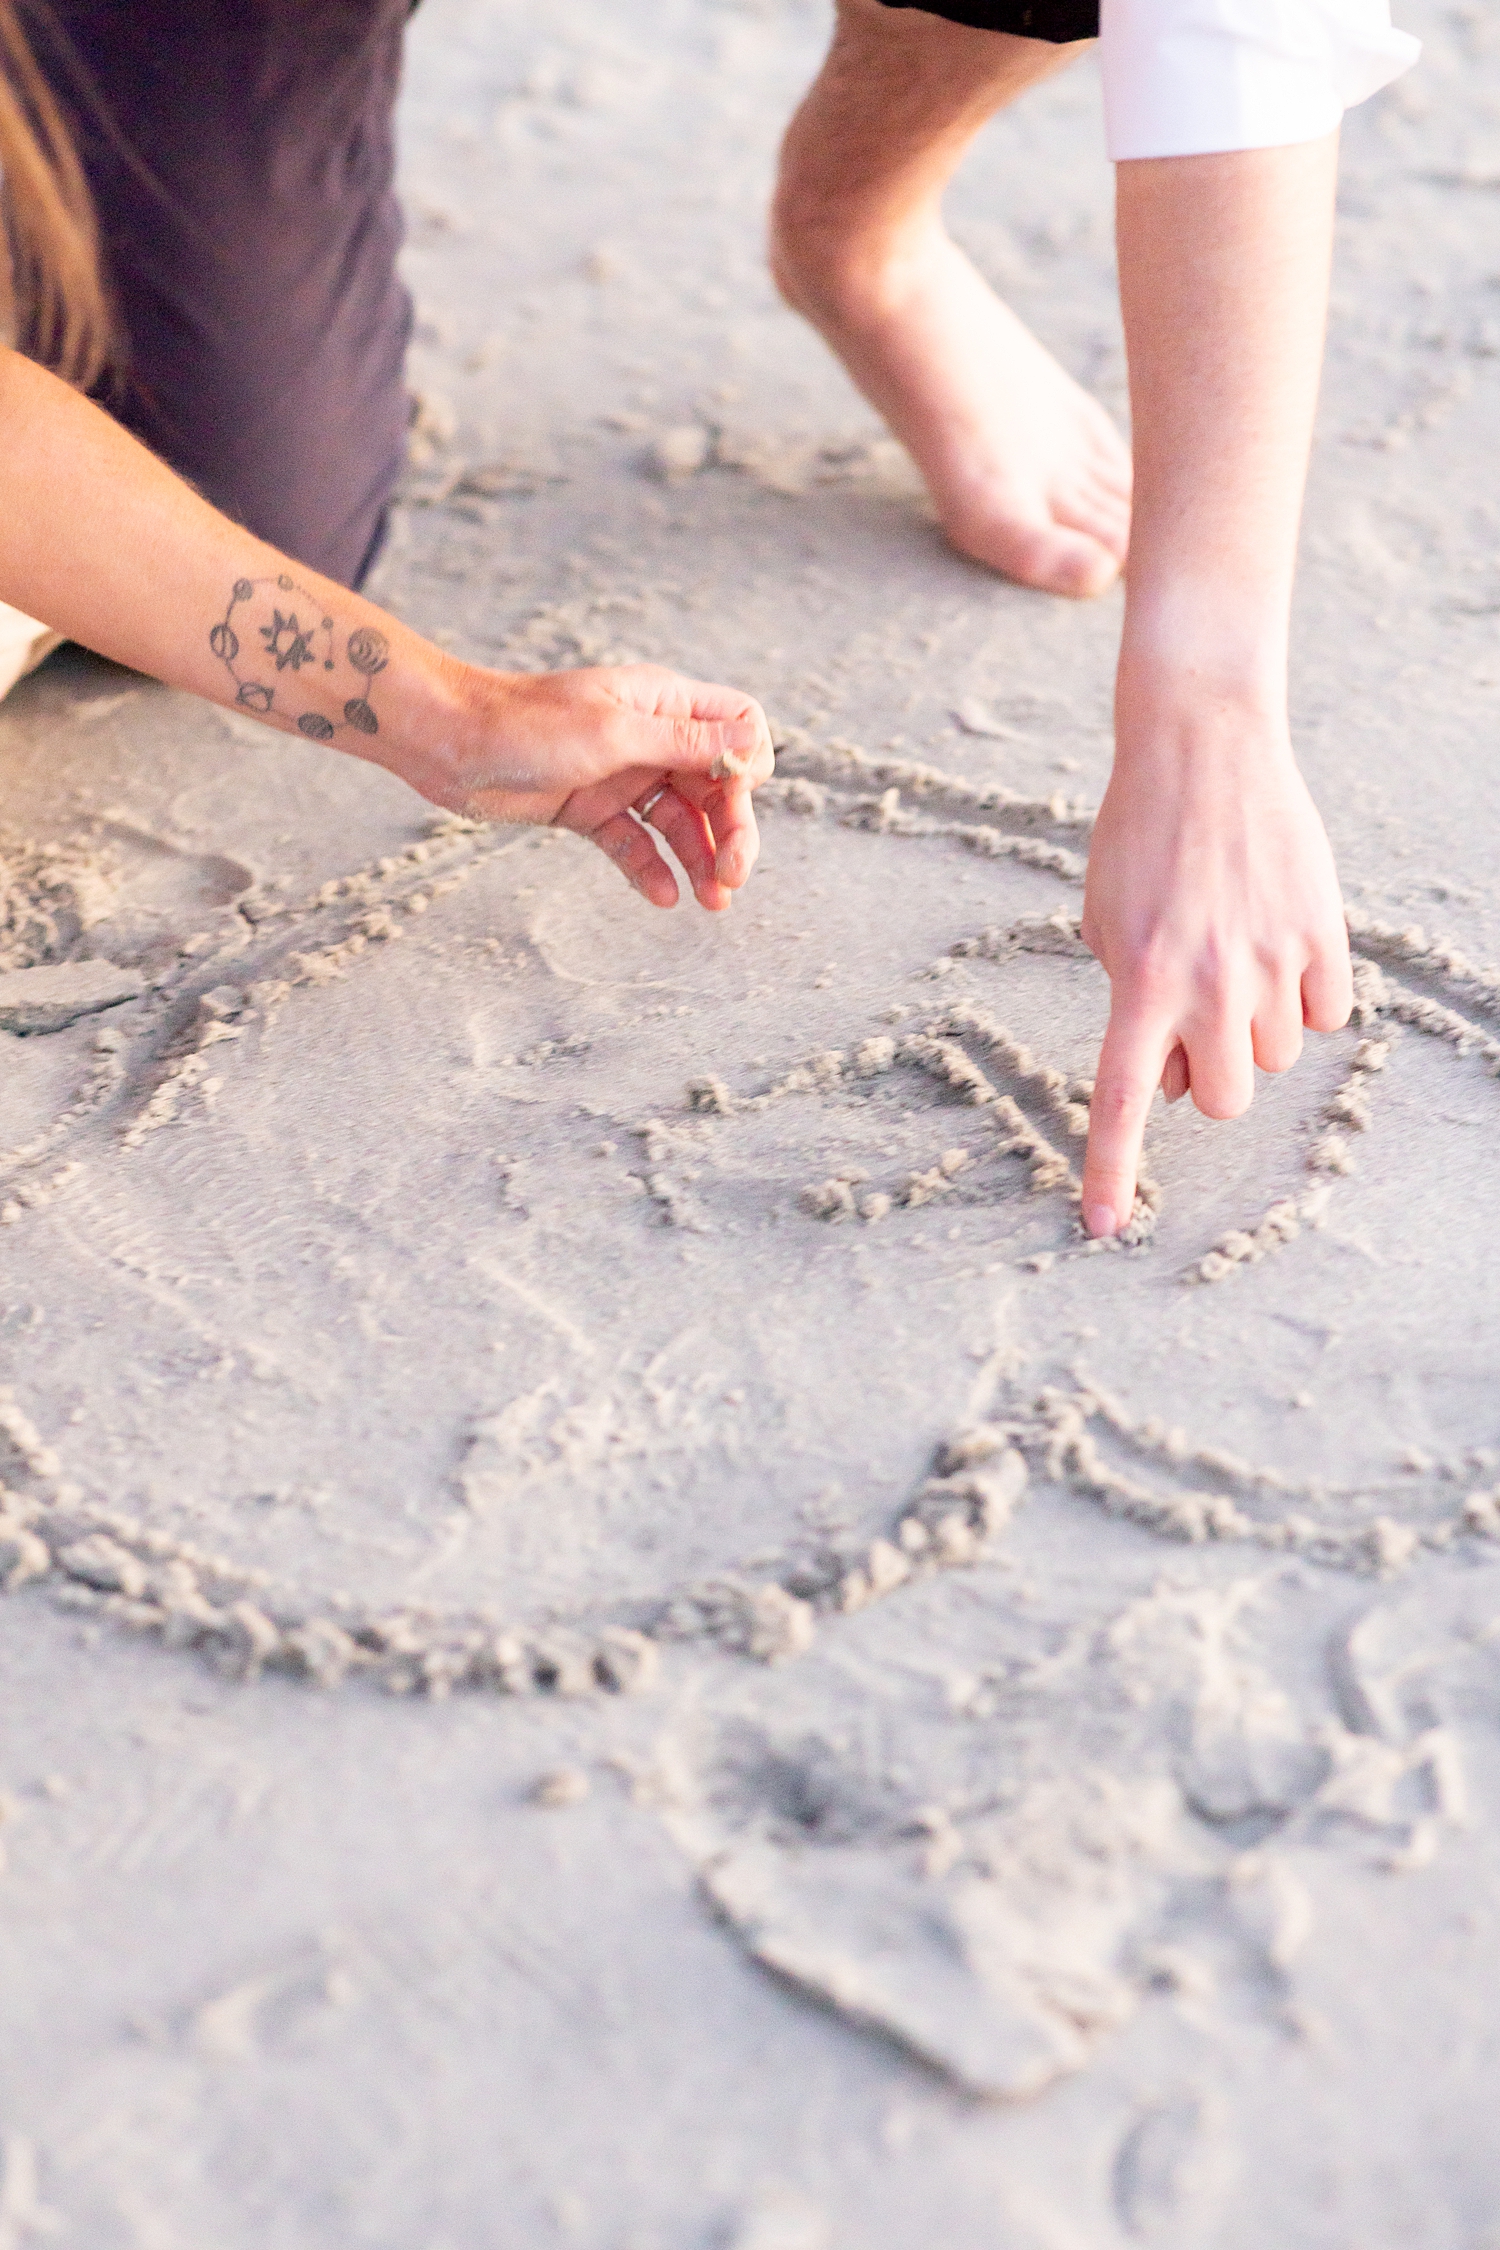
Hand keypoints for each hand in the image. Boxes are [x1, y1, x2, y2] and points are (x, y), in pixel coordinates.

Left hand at [395, 661, 774, 911]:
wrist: (448, 741)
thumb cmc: (526, 722)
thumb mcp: (614, 732)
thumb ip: (685, 742)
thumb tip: (753, 743)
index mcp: (663, 703)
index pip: (737, 726)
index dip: (747, 764)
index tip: (738, 797)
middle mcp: (650, 738)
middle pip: (714, 784)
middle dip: (729, 829)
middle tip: (732, 877)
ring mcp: (621, 775)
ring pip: (678, 821)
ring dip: (698, 859)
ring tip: (711, 903)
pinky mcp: (590, 809)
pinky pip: (633, 842)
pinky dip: (650, 868)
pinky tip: (663, 896)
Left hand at [1078, 692, 1352, 1236]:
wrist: (1202, 747)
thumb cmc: (1139, 837)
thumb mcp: (1106, 922)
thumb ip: (1135, 1005)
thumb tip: (1179, 1078)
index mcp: (1140, 982)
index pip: (1121, 1102)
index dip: (1111, 1171)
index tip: (1102, 1229)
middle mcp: (1209, 981)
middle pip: (1226, 1099)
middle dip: (1210, 1079)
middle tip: (1193, 1027)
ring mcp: (1272, 959)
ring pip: (1276, 1055)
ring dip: (1253, 1031)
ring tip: (1232, 961)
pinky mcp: (1321, 933)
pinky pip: (1325, 1014)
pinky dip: (1304, 999)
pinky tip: (1279, 949)